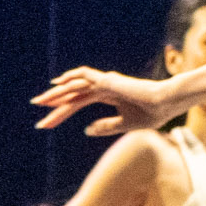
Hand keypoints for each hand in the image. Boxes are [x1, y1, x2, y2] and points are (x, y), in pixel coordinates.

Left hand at [35, 67, 168, 134]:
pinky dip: (70, 78)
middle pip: (72, 96)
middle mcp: (104, 87)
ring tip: (39, 103)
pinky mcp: (109, 81)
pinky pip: (84, 76)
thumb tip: (86, 130)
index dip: (61, 113)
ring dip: (56, 95)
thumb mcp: (125, 124)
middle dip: (54, 106)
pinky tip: (57, 84)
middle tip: (38, 120)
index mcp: (108, 95)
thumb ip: (106, 126)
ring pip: (74, 87)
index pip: (78, 103)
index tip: (46, 124)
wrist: (166, 104)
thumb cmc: (152, 113)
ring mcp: (106, 83)